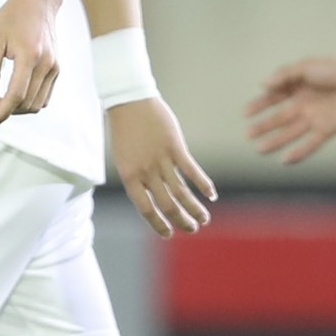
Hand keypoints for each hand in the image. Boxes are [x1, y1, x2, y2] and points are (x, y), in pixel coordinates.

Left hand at [0, 0, 60, 127]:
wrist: (38, 1)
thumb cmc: (12, 16)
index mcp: (29, 56)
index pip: (15, 95)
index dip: (1, 113)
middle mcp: (46, 64)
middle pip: (26, 103)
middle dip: (6, 109)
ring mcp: (54, 67)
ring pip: (38, 104)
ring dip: (19, 108)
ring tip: (1, 97)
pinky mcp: (57, 68)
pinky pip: (45, 96)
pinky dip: (30, 101)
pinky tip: (16, 93)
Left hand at [109, 94, 214, 234]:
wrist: (128, 101)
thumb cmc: (125, 130)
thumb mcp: (124, 158)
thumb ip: (137, 178)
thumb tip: (152, 198)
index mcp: (129, 176)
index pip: (145, 209)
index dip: (158, 224)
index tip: (169, 234)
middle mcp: (145, 171)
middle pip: (167, 204)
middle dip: (181, 220)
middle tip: (192, 228)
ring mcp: (161, 159)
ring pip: (181, 191)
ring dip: (195, 208)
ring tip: (204, 219)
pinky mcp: (175, 147)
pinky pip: (191, 170)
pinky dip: (203, 184)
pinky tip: (211, 194)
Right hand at [245, 54, 335, 165]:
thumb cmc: (334, 68)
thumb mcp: (305, 66)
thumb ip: (284, 75)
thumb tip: (263, 84)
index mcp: (296, 88)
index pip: (272, 99)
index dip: (258, 106)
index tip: (245, 113)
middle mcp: (302, 105)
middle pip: (279, 119)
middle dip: (263, 126)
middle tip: (248, 134)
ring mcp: (314, 118)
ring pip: (290, 133)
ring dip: (275, 141)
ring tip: (259, 148)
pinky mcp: (327, 129)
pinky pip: (310, 143)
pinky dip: (299, 152)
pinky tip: (286, 160)